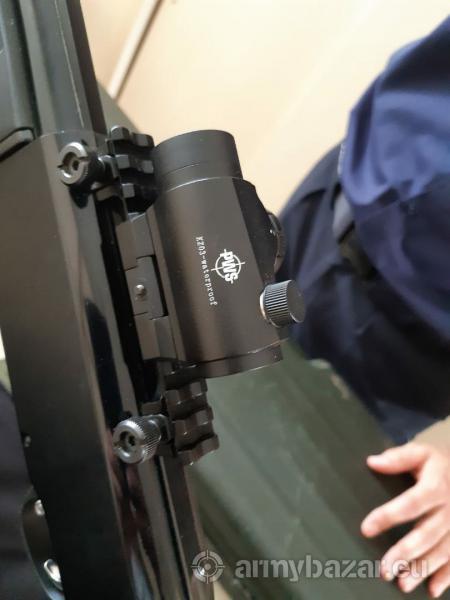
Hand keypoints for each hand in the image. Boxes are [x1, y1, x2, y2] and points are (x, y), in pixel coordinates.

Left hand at [361, 442, 449, 596]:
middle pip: (426, 534)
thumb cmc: (435, 463)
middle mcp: (449, 509)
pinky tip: (431, 590)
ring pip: (442, 551)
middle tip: (385, 569)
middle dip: (405, 553)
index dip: (389, 516)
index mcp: (436, 486)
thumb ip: (397, 458)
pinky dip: (446, 577)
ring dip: (422, 569)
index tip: (366, 528)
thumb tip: (372, 462)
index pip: (411, 503)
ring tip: (402, 583)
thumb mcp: (419, 453)